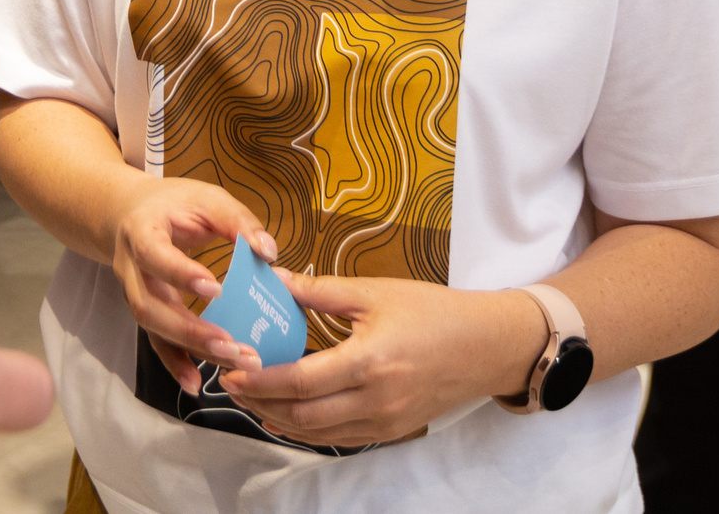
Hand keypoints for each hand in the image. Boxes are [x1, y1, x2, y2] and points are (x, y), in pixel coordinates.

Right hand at [107, 176, 277, 393]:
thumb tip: (269, 252)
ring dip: (191, 349)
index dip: (181, 274)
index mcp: (142, 231)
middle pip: (149, 306)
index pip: (155, 255)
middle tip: (234, 346)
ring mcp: (133, 293)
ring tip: (232, 362)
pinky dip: (174, 364)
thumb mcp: (206, 198)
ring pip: (154, 328)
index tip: (217, 290)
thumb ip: (238, 220)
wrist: (127, 212)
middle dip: (191, 330)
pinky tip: (195, 383)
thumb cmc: (173, 204)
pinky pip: (155, 341)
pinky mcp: (144, 311)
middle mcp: (129, 267)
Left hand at [223, 275, 545, 448]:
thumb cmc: (433, 312)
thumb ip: (320, 289)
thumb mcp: (375, 291)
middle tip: (232, 386)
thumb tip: (274, 279)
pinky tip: (289, 416)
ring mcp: (384, 422)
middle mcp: (375, 401)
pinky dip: (308, 430)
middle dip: (261, 402)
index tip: (232, 372)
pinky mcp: (392, 431)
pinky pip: (339, 438)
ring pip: (318, 433)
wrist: (486, 346)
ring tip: (252, 400)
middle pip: (303, 415)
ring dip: (279, 420)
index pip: (300, 381)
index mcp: (369, 362)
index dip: (261, 381)